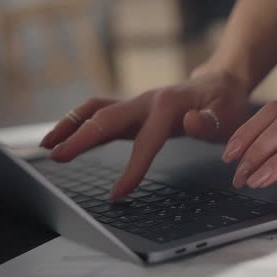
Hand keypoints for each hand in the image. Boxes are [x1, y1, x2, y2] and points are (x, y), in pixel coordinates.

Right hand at [40, 70, 249, 198]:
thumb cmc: (225, 101)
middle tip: (56, 157)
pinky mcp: (132, 109)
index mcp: (169, 104)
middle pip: (106, 117)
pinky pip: (100, 113)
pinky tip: (65, 137)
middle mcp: (146, 100)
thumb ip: (210, 121)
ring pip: (96, 110)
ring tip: (47, 145)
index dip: (132, 168)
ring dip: (70, 124)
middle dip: (80, 137)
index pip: (146, 140)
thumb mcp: (229, 113)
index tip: (118, 194)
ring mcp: (137, 103)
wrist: (220, 82)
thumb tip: (191, 122)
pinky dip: (79, 123)